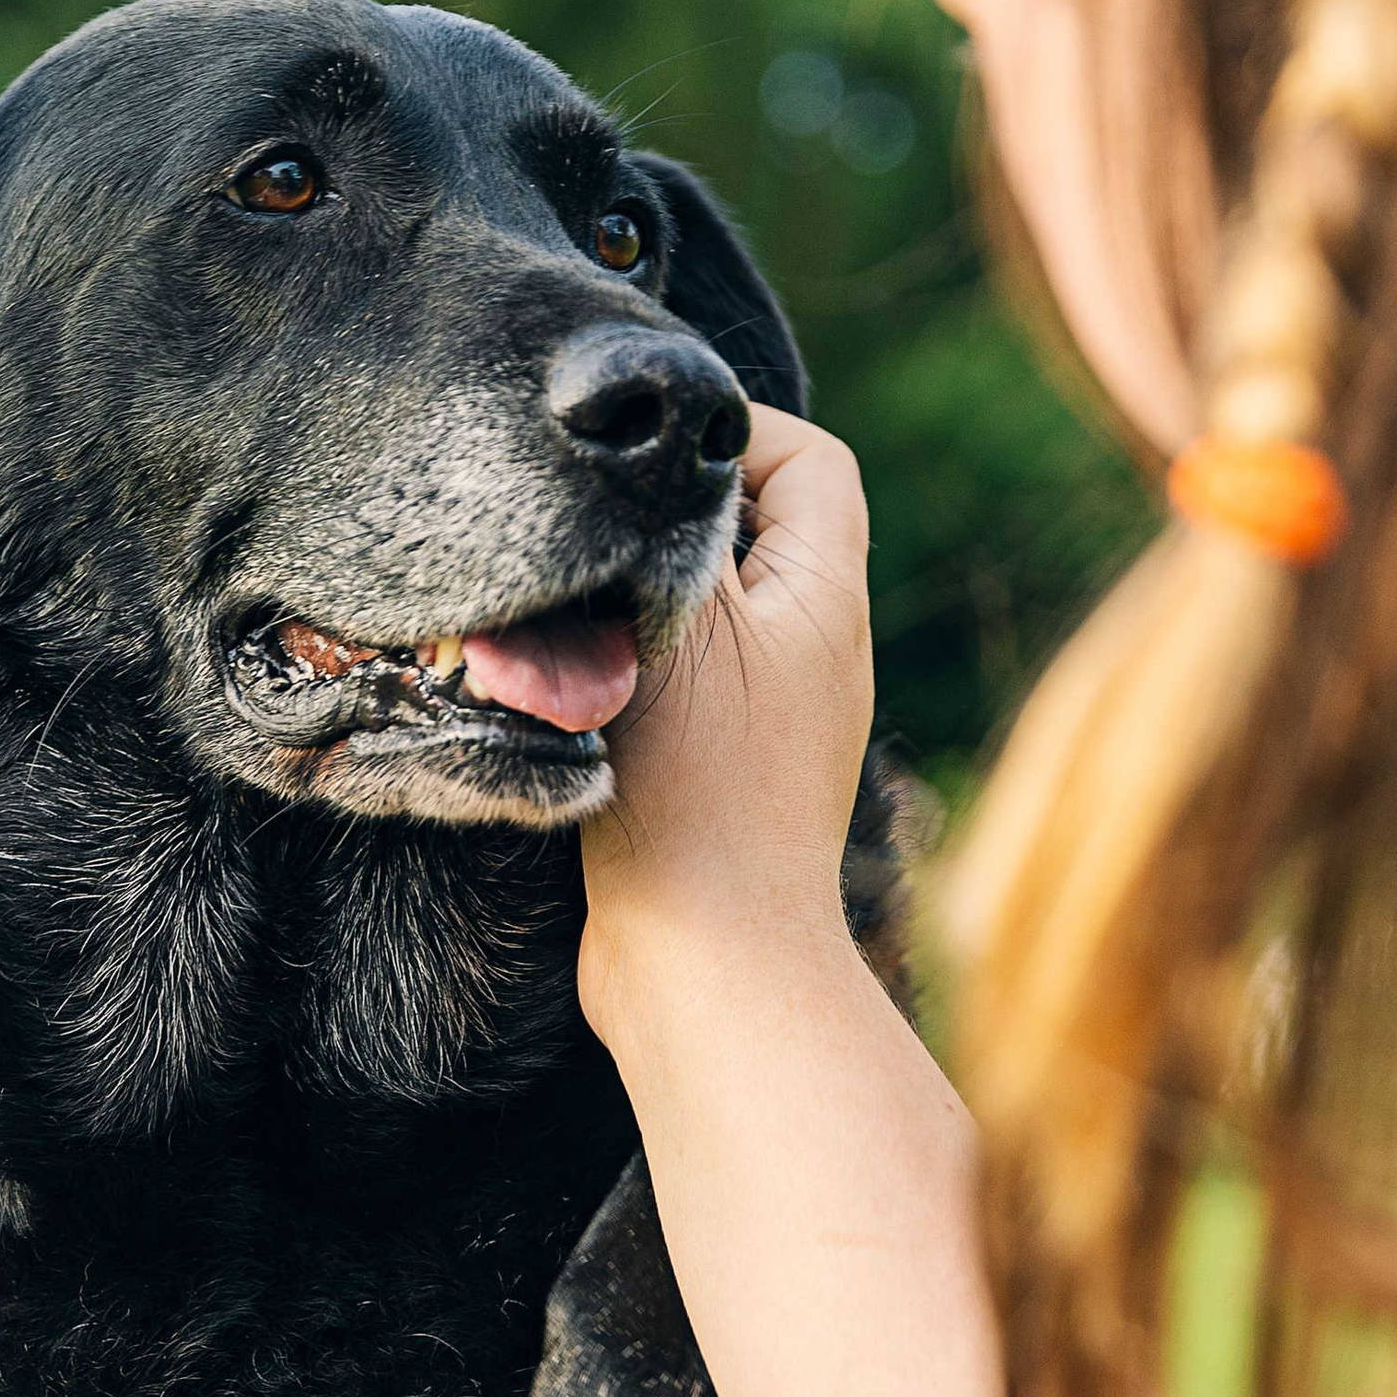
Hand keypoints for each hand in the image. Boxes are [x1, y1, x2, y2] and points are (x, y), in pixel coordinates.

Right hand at [581, 405, 874, 1041]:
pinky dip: (629, 665)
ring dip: (636, 597)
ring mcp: (776, 715)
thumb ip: (676, 524)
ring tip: (571, 611)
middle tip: (592, 527)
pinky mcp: (727, 773)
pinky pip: (684, 679)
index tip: (644, 456)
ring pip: (707, 606)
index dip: (733, 432)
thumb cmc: (696, 789)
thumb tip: (660, 454)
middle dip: (669, 515)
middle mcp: (817, 649)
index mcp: (826, 597)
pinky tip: (570, 687)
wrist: (707, 965)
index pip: (809, 460)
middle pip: (755, 529)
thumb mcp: (681, 622)